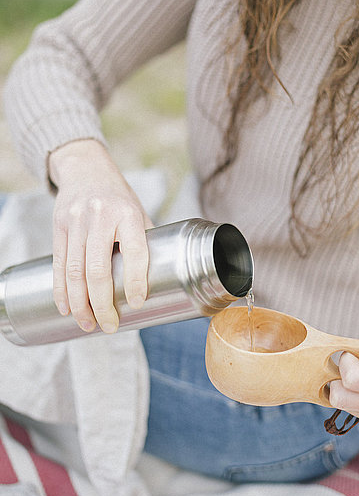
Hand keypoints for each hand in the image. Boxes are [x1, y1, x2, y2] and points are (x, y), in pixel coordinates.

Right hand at [49, 140, 153, 333]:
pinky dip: (61, 290)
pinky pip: (59, 264)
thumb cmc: (119, 197)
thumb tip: (161, 278)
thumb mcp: (138, 211)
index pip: (134, 252)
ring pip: (75, 271)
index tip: (136, 304)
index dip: (136, 281)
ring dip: (80, 304)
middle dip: (102, 304)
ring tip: (88, 325)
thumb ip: (145, 241)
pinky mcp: (59, 226)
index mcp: (128, 213)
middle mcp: (101, 216)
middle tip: (109, 326)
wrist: (86, 169)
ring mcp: (76, 221)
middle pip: (98, 269)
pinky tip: (67, 308)